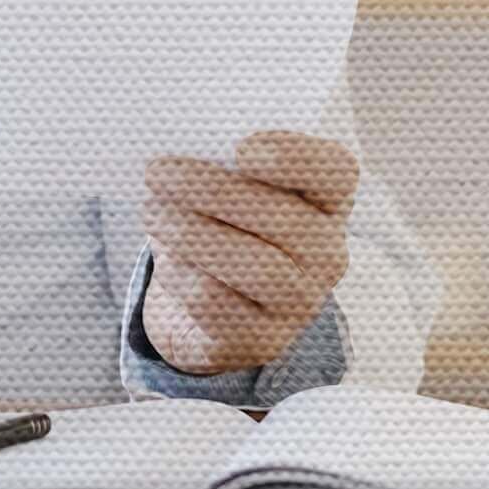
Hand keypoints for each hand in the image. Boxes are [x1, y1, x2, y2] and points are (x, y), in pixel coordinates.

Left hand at [138, 131, 356, 374]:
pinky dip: (182, 276)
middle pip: (285, 219)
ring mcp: (301, 302)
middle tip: (158, 172)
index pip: (336, 172)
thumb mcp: (229, 189)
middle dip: (213, 191)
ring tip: (152, 212)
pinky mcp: (261, 340)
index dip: (294, 158)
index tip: (240, 148)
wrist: (206, 305)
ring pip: (255, 266)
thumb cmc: (221, 225)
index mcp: (328, 202)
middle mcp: (327, 253)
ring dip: (193, 234)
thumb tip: (179, 158)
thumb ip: (220, 165)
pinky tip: (166, 263)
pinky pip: (218, 303)